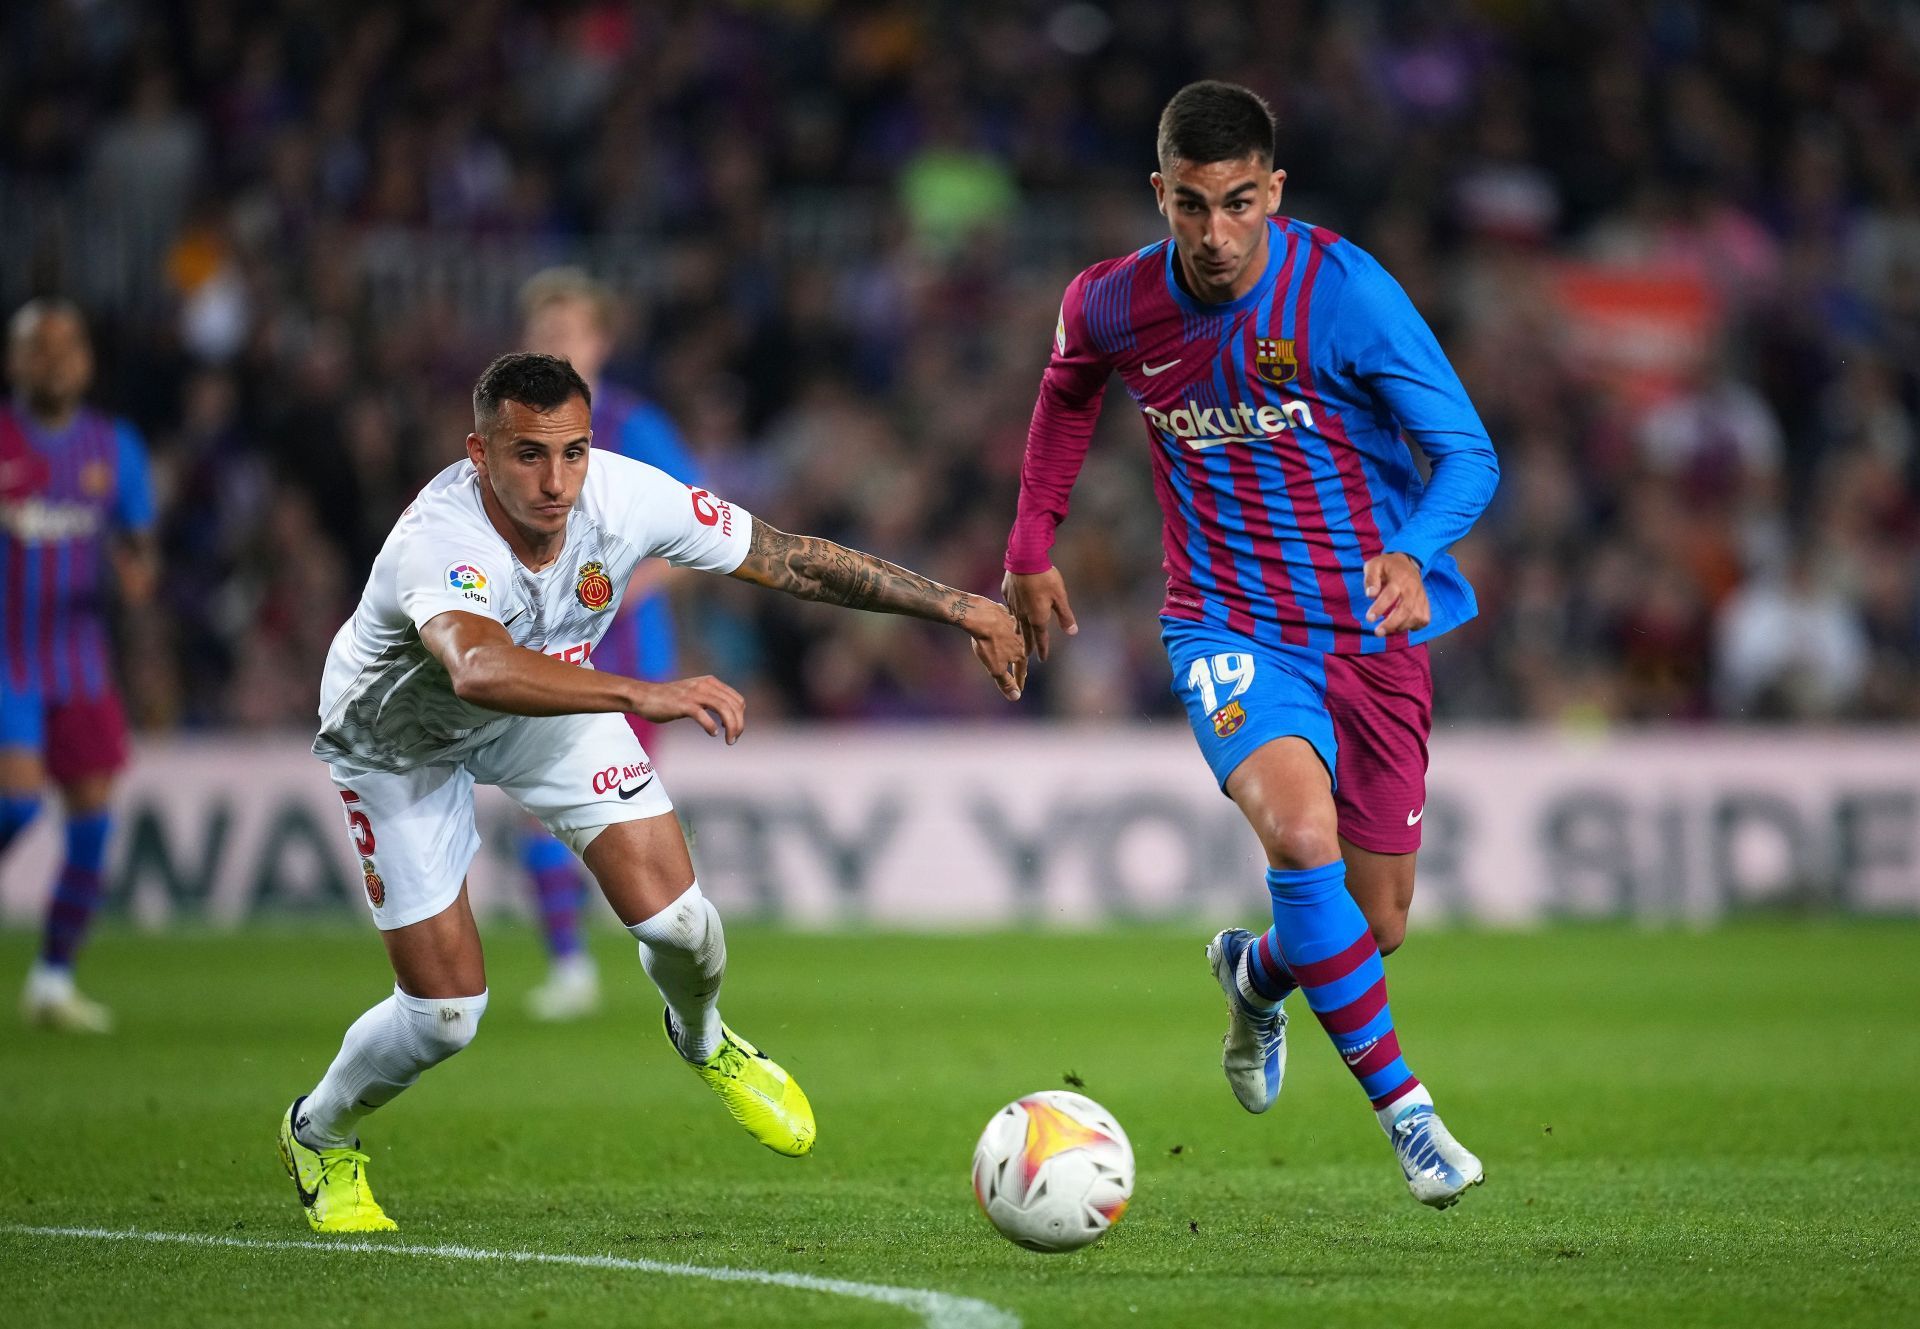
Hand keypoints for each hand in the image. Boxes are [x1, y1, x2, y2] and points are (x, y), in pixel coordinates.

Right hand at [632, 675, 746, 743]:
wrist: (643, 696)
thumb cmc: (669, 699)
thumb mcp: (694, 694)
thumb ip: (710, 700)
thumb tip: (728, 716)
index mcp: (711, 683)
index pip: (737, 700)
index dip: (740, 717)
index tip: (734, 730)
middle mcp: (705, 686)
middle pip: (734, 706)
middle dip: (739, 725)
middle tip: (733, 739)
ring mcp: (694, 694)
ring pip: (724, 709)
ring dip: (731, 727)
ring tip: (729, 740)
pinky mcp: (683, 704)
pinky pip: (704, 715)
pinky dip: (711, 726)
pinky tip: (712, 733)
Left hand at [964, 596, 1026, 700]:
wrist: (981, 616)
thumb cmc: (988, 643)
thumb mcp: (996, 668)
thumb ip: (1006, 683)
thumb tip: (1016, 697)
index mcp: (1021, 653)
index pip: (1021, 671)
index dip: (1019, 682)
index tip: (1019, 689)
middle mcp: (1021, 639)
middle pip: (1021, 655)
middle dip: (1020, 664)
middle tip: (1020, 672)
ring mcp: (1014, 625)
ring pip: (1016, 639)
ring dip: (1015, 647)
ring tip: (1012, 652)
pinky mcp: (1004, 613)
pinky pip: (1007, 625)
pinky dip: (1006, 631)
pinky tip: (1002, 631)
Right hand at [1002, 567, 1077, 661]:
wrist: (1024, 559)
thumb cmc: (1045, 577)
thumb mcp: (1060, 597)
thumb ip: (1065, 616)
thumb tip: (1073, 632)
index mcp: (1037, 617)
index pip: (1041, 638)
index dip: (1043, 649)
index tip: (1043, 659)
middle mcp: (1023, 615)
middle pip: (1026, 634)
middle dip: (1028, 645)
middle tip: (1026, 655)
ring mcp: (1013, 605)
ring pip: (1016, 622)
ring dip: (1019, 631)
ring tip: (1019, 635)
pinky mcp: (1007, 594)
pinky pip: (1011, 607)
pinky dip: (1013, 613)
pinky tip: (1014, 611)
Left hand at [1363, 552, 1429, 637]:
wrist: (1407, 563)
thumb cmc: (1387, 566)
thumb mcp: (1374, 565)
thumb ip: (1370, 579)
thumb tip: (1370, 594)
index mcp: (1398, 579)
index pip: (1390, 595)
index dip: (1379, 608)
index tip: (1369, 619)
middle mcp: (1412, 589)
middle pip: (1405, 609)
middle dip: (1391, 624)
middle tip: (1378, 632)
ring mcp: (1421, 597)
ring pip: (1415, 617)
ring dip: (1400, 627)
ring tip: (1386, 629)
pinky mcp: (1425, 604)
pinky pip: (1423, 620)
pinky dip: (1413, 626)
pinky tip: (1401, 625)